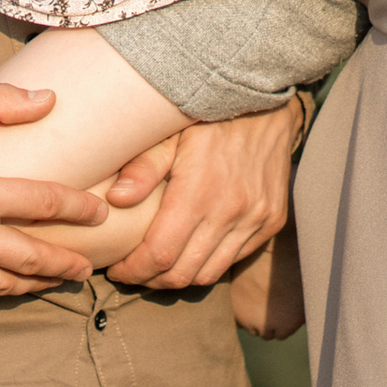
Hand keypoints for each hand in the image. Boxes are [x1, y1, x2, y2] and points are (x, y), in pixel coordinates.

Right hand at [0, 85, 109, 298]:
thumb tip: (48, 99)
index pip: (40, 202)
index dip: (77, 206)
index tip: (100, 208)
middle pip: (30, 256)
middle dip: (65, 262)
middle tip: (89, 264)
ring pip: (3, 283)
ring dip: (37, 283)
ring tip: (59, 280)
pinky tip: (11, 285)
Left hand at [101, 97, 303, 289]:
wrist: (266, 106)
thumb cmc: (208, 118)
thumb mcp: (170, 134)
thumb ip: (143, 168)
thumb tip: (115, 200)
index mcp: (199, 191)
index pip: (160, 254)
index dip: (134, 270)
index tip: (116, 269)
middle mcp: (231, 212)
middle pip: (183, 273)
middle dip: (151, 280)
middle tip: (132, 272)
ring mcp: (255, 220)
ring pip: (209, 273)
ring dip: (179, 278)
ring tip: (156, 268)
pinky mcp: (271, 222)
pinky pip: (234, 259)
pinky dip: (208, 264)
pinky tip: (190, 251)